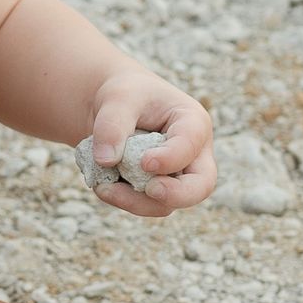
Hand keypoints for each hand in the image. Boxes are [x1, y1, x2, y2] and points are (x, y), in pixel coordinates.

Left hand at [87, 72, 215, 216]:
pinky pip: (145, 206)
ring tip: (103, 187)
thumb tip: (106, 161)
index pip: (191, 145)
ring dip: (136, 202)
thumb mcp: (118, 98)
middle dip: (177, 194)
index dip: (172, 158)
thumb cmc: (126, 96)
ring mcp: (176, 177)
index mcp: (193, 123)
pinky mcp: (156, 192)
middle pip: (201, 186)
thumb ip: (113, 124)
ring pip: (168, 203)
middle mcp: (193, 155)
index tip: (145, 162)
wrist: (115, 109)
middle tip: (151, 191)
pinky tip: (102, 186)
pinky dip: (123, 200)